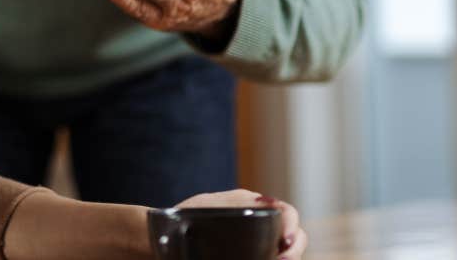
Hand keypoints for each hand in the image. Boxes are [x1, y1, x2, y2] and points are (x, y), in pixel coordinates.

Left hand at [173, 189, 305, 258]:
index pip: (288, 213)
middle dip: (294, 250)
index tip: (285, 240)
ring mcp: (256, 246)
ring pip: (284, 254)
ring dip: (286, 259)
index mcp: (254, 207)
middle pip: (294, 239)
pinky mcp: (249, 256)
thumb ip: (236, 202)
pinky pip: (266, 258)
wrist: (162, 239)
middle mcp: (261, 228)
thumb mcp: (209, 205)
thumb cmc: (182, 218)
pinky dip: (271, 259)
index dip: (292, 226)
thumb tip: (267, 202)